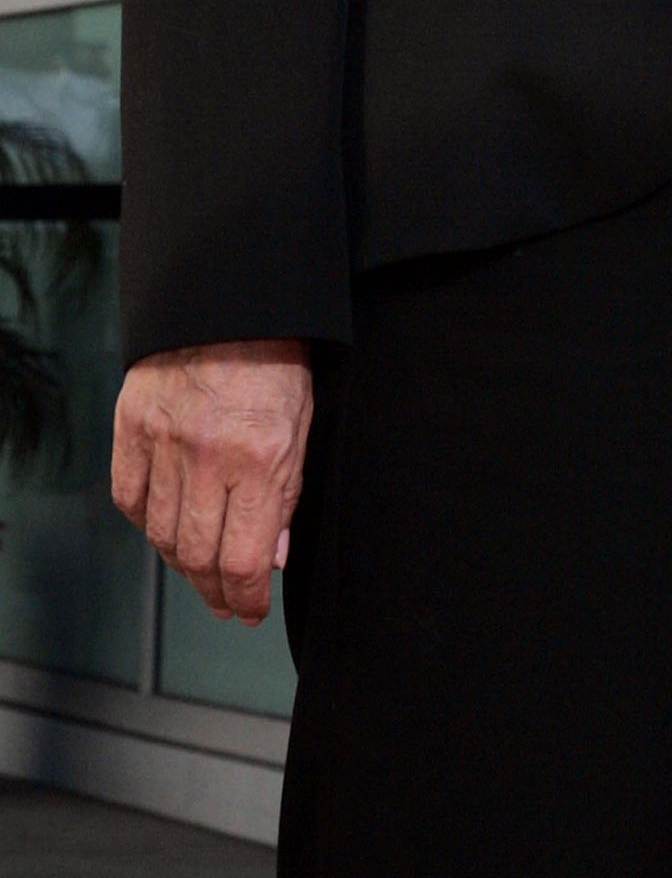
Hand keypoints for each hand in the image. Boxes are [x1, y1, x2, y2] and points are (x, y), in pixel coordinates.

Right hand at [111, 342, 312, 624]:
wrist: (230, 299)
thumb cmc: (277, 359)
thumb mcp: (303, 424)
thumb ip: (286, 495)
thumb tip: (274, 559)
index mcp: (259, 456)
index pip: (244, 559)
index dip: (246, 597)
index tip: (250, 610)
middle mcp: (206, 456)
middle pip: (198, 557)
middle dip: (216, 592)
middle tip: (228, 602)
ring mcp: (162, 443)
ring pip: (162, 535)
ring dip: (183, 562)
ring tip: (203, 570)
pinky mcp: (130, 428)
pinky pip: (129, 499)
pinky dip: (148, 521)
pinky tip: (167, 526)